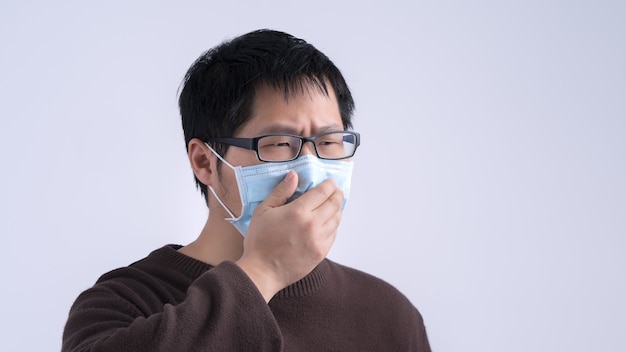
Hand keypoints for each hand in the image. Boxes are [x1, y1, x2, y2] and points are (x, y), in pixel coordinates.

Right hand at [235, 170, 343, 301]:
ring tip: (333, 205)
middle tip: (336, 191)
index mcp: (298, 212)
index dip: (329, 185)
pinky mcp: (321, 253)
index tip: (330, 182)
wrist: (262, 271)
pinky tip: (328, 223)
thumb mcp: (264, 211)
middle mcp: (312, 225)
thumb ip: (281, 192)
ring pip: (337, 220)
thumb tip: (294, 175)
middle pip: (334, 204)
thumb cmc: (260, 241)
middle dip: (337, 194)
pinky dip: (333, 226)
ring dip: (337, 210)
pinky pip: (333, 234)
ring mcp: (319, 240)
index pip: (323, 192)